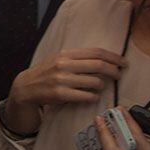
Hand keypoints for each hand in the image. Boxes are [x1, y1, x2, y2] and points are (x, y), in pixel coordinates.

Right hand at [10, 48, 125, 107]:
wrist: (26, 86)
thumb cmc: (47, 72)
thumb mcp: (59, 59)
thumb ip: (78, 58)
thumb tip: (105, 59)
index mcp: (65, 54)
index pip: (96, 52)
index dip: (114, 57)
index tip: (123, 62)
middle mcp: (63, 65)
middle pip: (99, 65)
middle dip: (114, 71)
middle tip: (118, 75)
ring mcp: (61, 80)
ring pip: (95, 82)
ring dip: (102, 85)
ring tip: (99, 86)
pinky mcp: (61, 94)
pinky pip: (88, 96)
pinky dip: (94, 96)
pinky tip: (91, 95)